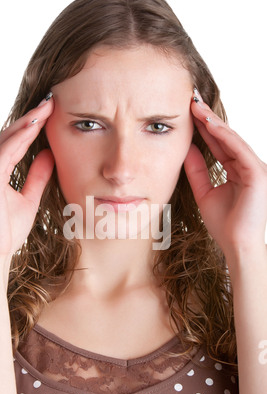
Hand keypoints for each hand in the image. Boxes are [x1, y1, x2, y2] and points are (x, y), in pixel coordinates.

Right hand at [0, 95, 54, 261]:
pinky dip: (20, 138)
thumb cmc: (9, 229)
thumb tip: (49, 155)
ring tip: (46, 107)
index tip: (50, 111)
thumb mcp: (29, 197)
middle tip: (50, 100)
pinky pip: (5, 152)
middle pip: (10, 134)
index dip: (32, 125)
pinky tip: (35, 127)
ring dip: (28, 122)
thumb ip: (37, 176)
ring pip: (7, 138)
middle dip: (31, 117)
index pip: (14, 141)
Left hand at [184, 92, 266, 261]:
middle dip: (207, 117)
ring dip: (213, 121)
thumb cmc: (223, 223)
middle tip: (191, 99)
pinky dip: (223, 135)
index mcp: (238, 169)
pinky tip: (208, 123)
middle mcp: (249, 165)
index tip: (188, 112)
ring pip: (232, 139)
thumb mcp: (204, 191)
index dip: (204, 127)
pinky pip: (238, 149)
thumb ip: (197, 170)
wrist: (235, 244)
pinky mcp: (257, 173)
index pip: (219, 143)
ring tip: (196, 106)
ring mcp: (256, 168)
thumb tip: (186, 148)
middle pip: (225, 136)